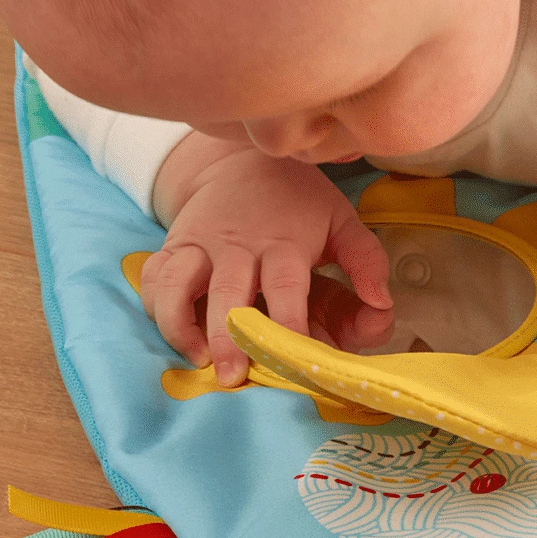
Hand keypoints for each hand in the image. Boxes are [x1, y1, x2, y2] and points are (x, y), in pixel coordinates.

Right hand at [140, 148, 393, 385]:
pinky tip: (174, 333)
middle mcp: (238, 244)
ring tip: (197, 360)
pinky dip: (156, 307)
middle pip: (228, 292)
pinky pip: (154, 278)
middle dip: (229, 336)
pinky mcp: (173, 246)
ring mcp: (200, 244)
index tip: (296, 359)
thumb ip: (367, 261)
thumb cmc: (299, 202)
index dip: (290, 324)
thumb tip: (382, 305)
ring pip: (178, 284)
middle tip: (233, 377)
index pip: (286, 287)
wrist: (244, 161)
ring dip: (181, 325)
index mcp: (284, 241)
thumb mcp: (341, 220)